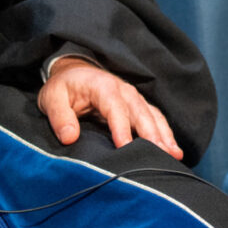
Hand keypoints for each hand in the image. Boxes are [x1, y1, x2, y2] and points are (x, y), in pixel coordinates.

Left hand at [36, 59, 182, 160]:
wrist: (74, 72)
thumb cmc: (63, 87)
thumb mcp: (52, 97)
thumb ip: (59, 116)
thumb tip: (69, 137)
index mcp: (103, 86)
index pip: (115, 108)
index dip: (121, 128)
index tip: (125, 148)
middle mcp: (123, 90)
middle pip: (141, 112)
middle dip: (152, 134)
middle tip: (161, 154)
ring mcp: (134, 98)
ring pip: (153, 116)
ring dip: (164, 135)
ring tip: (175, 155)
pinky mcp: (138, 106)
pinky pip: (156, 119)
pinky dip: (166, 134)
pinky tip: (174, 150)